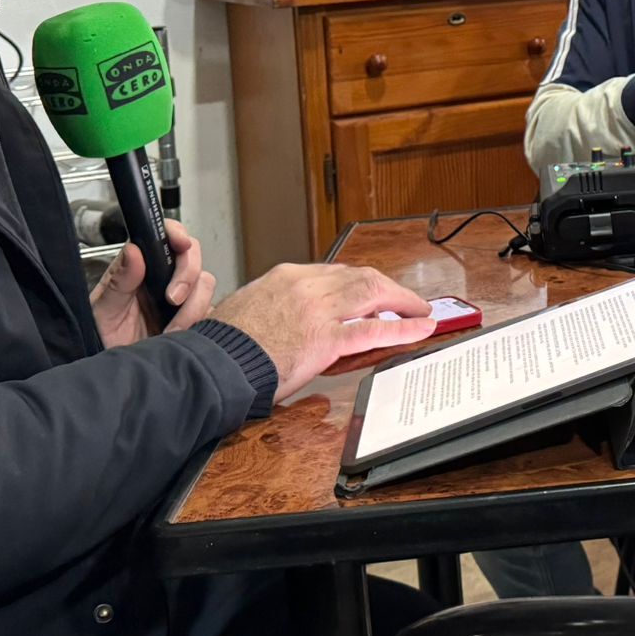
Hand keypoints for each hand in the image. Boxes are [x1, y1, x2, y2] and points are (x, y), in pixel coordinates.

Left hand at [91, 219, 214, 346]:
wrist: (119, 376)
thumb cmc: (104, 340)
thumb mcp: (103, 311)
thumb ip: (119, 280)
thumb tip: (133, 250)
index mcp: (139, 268)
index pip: (163, 236)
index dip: (177, 234)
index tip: (181, 244)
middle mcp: (163, 279)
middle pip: (192, 255)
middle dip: (187, 275)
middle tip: (173, 298)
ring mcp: (181, 299)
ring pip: (205, 284)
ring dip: (192, 306)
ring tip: (171, 329)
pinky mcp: (195, 320)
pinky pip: (212, 312)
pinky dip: (199, 322)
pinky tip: (180, 334)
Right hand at [204, 263, 436, 400]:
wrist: (213, 363)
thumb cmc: (221, 345)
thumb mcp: (243, 309)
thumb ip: (267, 306)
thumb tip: (276, 318)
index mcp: (285, 277)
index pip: (335, 272)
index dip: (359, 283)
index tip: (372, 291)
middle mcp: (306, 286)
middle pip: (361, 277)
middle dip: (389, 288)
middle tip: (406, 299)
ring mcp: (318, 310)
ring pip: (373, 293)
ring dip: (403, 301)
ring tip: (420, 311)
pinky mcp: (325, 339)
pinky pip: (374, 330)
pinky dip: (403, 327)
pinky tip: (421, 328)